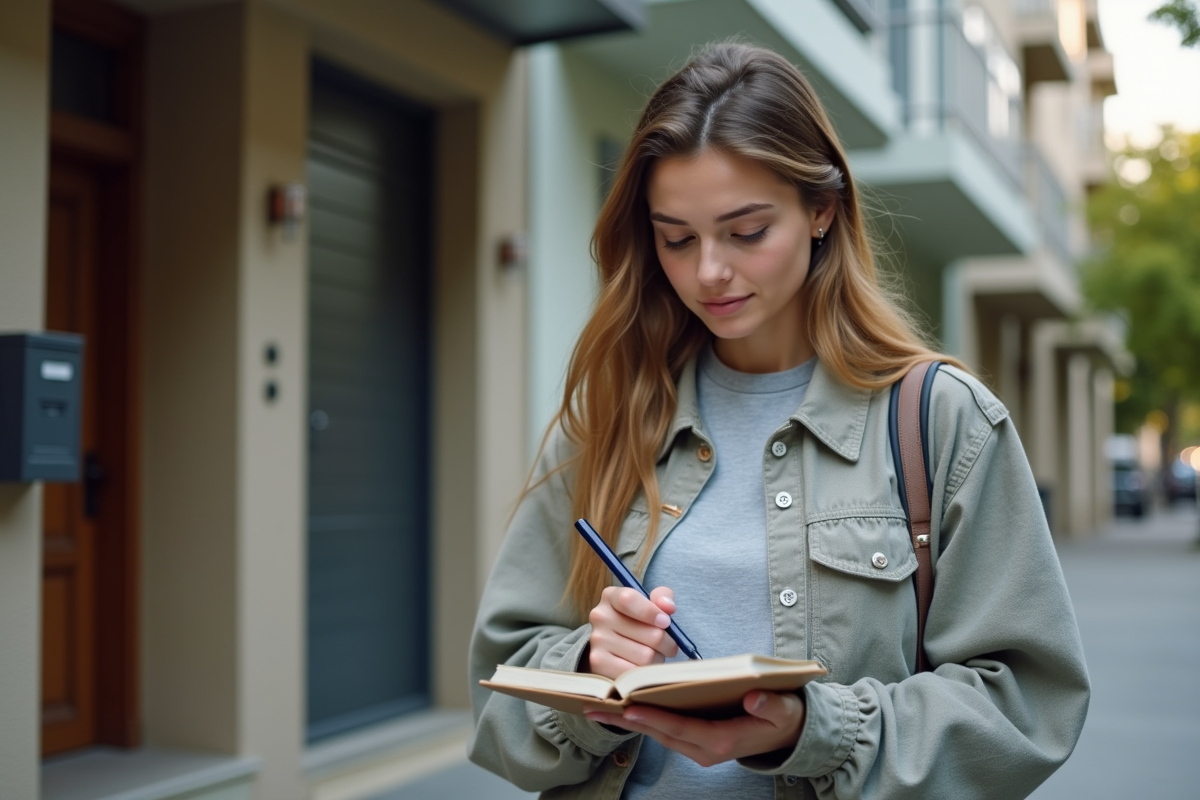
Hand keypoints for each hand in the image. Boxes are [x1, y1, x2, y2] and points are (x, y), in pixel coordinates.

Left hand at [584, 690, 805, 766]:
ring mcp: (700, 750)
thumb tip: (754, 697)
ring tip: (600, 707)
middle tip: (595, 706)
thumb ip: (770, 705)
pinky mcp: (698, 744)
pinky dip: (645, 722)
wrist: (789, 734)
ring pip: (659, 735)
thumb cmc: (783, 715)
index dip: (653, 717)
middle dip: (627, 720)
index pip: (680, 728)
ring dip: (631, 722)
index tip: (627, 706)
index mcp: (723, 741)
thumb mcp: (784, 710)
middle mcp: (706, 751)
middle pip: (660, 734)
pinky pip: (666, 733)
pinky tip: (626, 709)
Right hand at [586, 586, 678, 678]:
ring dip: (657, 659)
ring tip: (652, 655)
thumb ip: (662, 597)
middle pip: (650, 633)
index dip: (652, 612)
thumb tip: (668, 608)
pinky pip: (635, 673)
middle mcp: (600, 616)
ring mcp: (597, 641)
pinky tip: (640, 667)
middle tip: (666, 645)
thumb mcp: (648, 603)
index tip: (666, 622)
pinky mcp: (598, 664)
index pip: (629, 599)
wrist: (609, 648)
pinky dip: (644, 673)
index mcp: (611, 596)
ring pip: (646, 656)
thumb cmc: (635, 622)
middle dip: (666, 643)